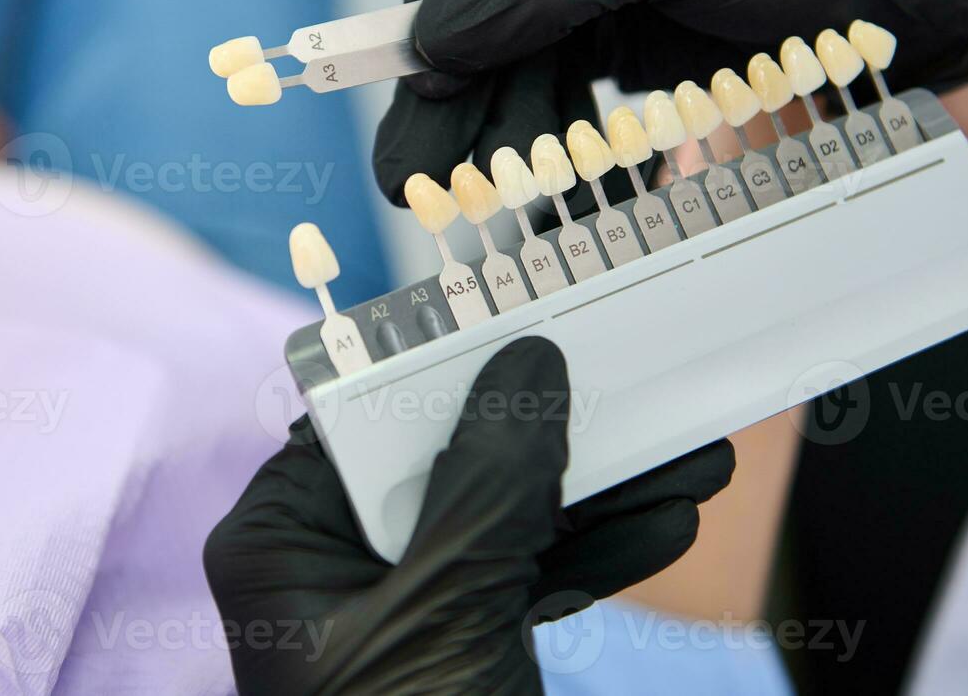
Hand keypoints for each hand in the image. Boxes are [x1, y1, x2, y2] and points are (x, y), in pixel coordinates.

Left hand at [205, 337, 733, 694]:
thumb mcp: (445, 605)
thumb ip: (487, 484)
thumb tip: (525, 369)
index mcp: (282, 540)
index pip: (365, 418)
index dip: (447, 368)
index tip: (525, 324)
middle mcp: (334, 564)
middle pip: (449, 462)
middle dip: (553, 434)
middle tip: (629, 379)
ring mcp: (400, 606)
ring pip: (502, 520)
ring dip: (597, 488)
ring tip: (686, 449)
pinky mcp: (457, 643)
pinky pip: (526, 579)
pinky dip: (592, 553)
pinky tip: (662, 521)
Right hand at [373, 0, 967, 202]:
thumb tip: (427, 42)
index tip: (434, 48)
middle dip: (439, 82)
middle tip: (407, 168)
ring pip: (494, 54)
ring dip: (474, 127)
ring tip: (440, 199)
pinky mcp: (602, 37)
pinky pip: (541, 88)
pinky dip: (528, 136)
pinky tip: (513, 182)